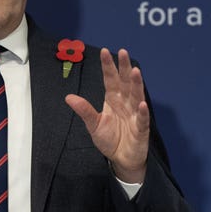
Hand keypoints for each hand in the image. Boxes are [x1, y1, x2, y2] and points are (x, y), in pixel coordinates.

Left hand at [65, 48, 149, 182]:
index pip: (110, 79)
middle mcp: (125, 102)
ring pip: (136, 95)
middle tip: (123, 52)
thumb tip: (68, 97)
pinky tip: (141, 104)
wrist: (121, 159)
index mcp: (113, 99)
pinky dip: (142, 112)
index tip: (104, 52)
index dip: (108, 66)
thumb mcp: (93, 124)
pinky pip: (142, 119)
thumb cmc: (110, 140)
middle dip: (124, 68)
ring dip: (136, 84)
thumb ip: (84, 110)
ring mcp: (134, 114)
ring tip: (135, 71)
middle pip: (125, 82)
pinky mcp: (141, 128)